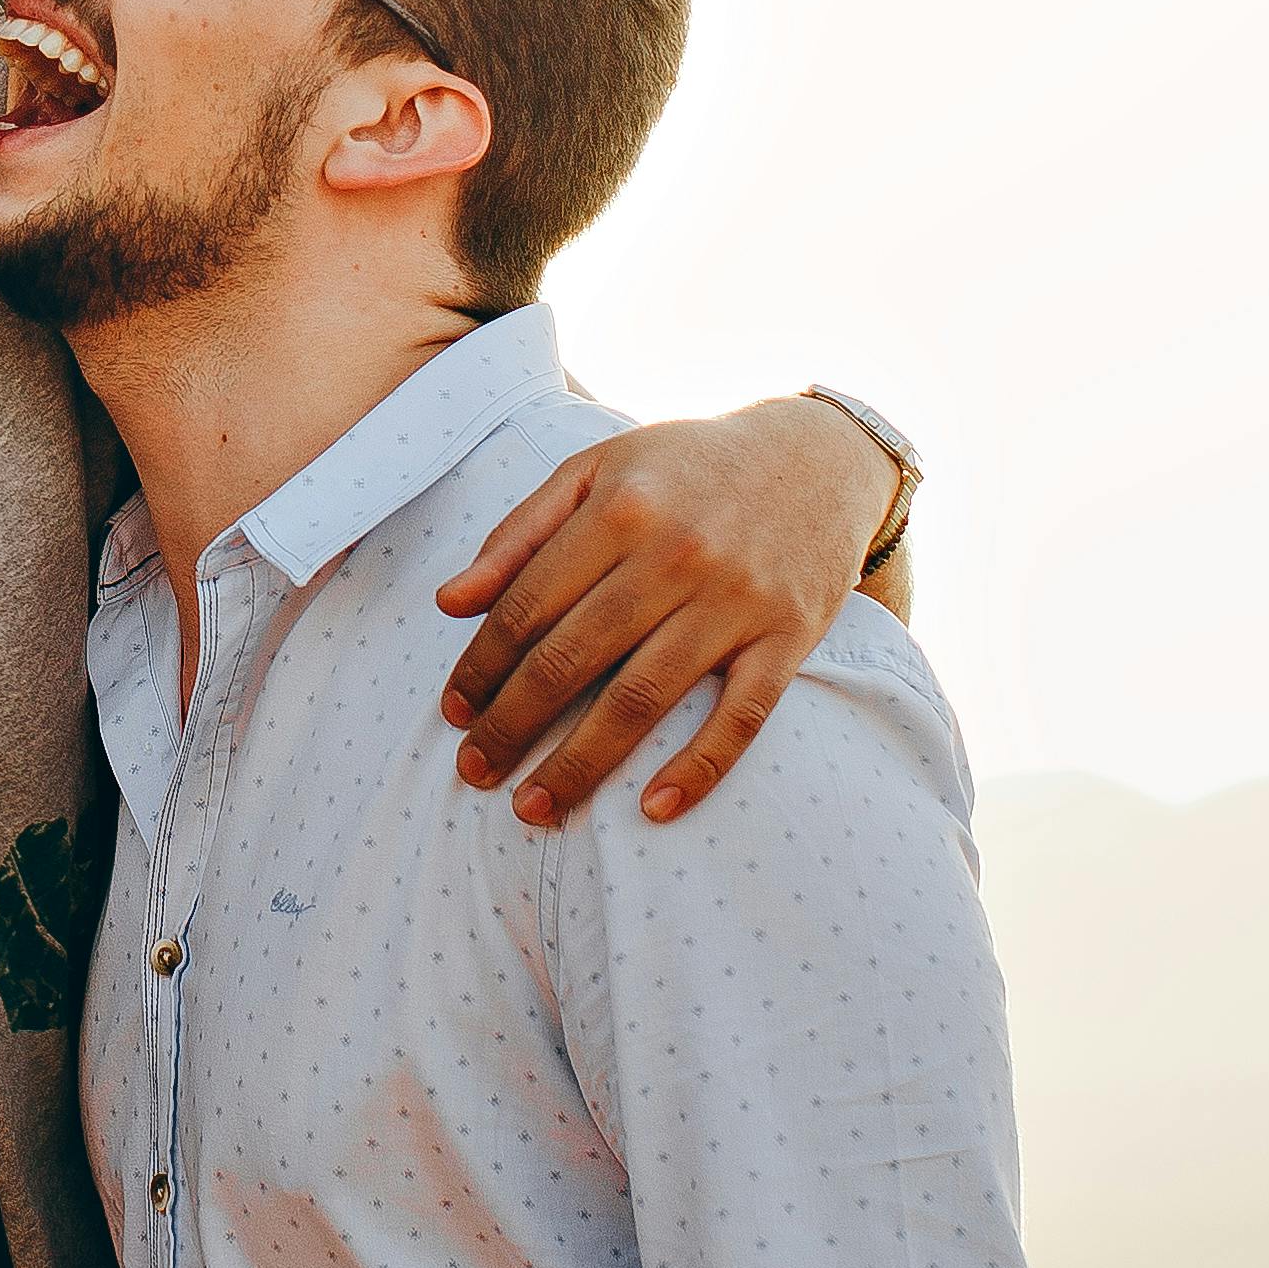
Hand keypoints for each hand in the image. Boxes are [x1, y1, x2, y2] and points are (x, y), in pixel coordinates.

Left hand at [429, 396, 895, 826]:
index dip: (483, 666)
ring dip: (580, 763)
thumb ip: (521, 532)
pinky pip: (740, 717)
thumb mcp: (597, 470)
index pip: (529, 606)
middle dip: (513, 724)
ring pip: (642, 699)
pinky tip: (653, 809)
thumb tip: (451, 602)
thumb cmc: (687, 467)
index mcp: (618, 509)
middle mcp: (674, 555)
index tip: (453, 712)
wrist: (817, 458)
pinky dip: (699, 767)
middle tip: (474, 770)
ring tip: (534, 809)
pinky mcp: (789, 638)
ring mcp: (735, 601)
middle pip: (573, 658)